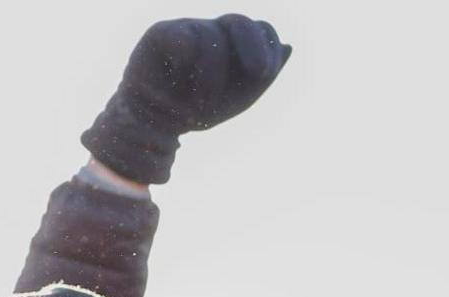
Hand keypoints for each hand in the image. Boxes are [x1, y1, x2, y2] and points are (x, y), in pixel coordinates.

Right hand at [84, 14, 293, 184]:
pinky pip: (186, 37)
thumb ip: (266, 72)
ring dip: (213, 77)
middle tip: (259, 72)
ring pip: (212, 37)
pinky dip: (189, 62)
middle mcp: (213, 31)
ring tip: (202, 102)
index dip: (268, 48)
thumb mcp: (241, 95)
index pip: (262, 30)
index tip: (264, 73)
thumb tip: (289, 46)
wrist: (159, 122)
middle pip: (240, 22)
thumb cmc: (201, 107)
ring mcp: (188, 28)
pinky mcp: (162, 32)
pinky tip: (181, 77)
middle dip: (254, 47)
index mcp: (236, 44)